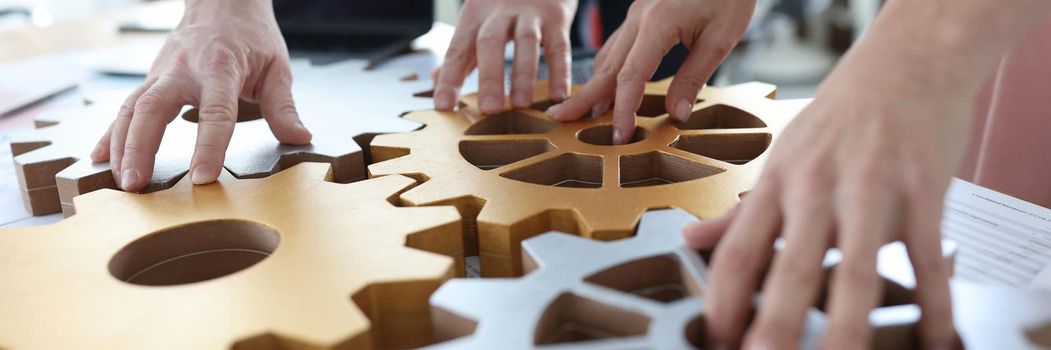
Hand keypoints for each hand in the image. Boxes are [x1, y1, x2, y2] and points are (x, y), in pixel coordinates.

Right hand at [91, 0, 310, 191]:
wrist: (221, 1)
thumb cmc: (250, 34)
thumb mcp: (276, 67)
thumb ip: (283, 106)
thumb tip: (300, 138)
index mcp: (220, 67)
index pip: (215, 111)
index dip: (209, 145)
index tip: (202, 176)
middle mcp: (183, 69)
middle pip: (154, 108)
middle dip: (141, 148)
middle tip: (137, 185)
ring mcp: (161, 73)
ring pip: (131, 109)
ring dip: (122, 146)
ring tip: (121, 182)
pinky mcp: (150, 79)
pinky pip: (124, 107)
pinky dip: (111, 133)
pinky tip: (101, 159)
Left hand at [433, 0, 576, 113]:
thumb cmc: (504, 1)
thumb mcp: (478, 17)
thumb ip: (462, 50)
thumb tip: (436, 79)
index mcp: (475, 15)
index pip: (458, 49)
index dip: (450, 78)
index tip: (444, 106)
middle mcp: (500, 12)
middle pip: (490, 43)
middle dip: (489, 78)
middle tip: (489, 110)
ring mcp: (530, 14)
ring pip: (526, 43)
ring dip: (523, 76)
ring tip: (520, 104)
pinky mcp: (557, 16)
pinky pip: (559, 46)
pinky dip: (560, 72)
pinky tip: (559, 95)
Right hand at [545, 0, 753, 144]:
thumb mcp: (721, 37)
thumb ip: (694, 76)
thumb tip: (676, 114)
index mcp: (657, 23)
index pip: (630, 76)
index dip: (622, 109)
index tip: (620, 136)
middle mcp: (638, 17)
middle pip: (606, 66)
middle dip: (584, 98)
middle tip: (561, 120)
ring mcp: (636, 14)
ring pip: (608, 55)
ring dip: (593, 85)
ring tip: (580, 111)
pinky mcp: (641, 13)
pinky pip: (617, 45)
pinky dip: (607, 70)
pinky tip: (603, 85)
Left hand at [682, 47, 971, 347]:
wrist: (909, 61)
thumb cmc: (840, 116)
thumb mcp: (780, 157)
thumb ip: (740, 209)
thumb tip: (688, 237)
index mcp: (777, 183)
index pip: (738, 250)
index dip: (723, 300)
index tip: (715, 339)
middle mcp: (817, 189)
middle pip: (790, 267)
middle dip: (776, 323)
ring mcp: (870, 190)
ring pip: (856, 270)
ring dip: (848, 327)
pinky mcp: (924, 192)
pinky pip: (926, 260)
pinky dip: (933, 304)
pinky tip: (932, 339)